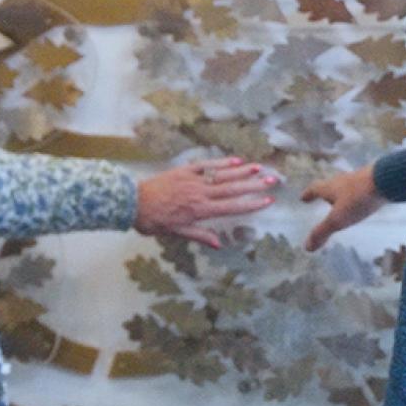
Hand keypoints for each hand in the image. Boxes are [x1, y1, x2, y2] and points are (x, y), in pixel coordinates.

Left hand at [135, 157, 278, 247]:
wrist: (132, 202)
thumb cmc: (153, 221)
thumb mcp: (176, 233)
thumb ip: (199, 235)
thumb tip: (219, 244)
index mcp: (200, 210)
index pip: (232, 207)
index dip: (251, 204)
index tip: (267, 200)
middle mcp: (200, 193)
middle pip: (232, 188)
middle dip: (254, 185)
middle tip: (272, 181)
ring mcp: (193, 180)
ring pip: (222, 174)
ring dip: (242, 171)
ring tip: (259, 168)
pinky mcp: (184, 170)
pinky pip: (206, 165)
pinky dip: (221, 162)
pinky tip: (235, 160)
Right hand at [302, 164, 386, 250]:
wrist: (386, 180)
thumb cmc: (358, 199)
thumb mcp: (338, 219)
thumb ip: (322, 232)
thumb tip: (306, 247)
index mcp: (330, 187)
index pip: (315, 189)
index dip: (308, 194)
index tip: (303, 198)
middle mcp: (342, 181)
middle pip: (330, 186)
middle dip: (325, 194)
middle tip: (322, 199)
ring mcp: (359, 179)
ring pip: (346, 186)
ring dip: (342, 194)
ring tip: (342, 203)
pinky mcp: (374, 182)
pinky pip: (361, 188)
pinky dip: (357, 195)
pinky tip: (363, 202)